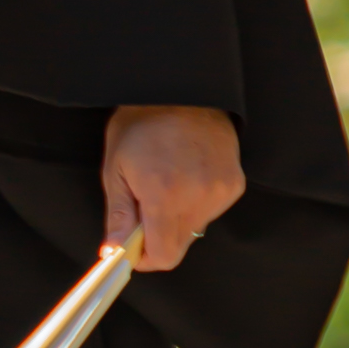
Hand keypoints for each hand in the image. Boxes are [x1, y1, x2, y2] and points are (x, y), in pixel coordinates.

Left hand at [102, 103, 243, 273]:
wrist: (181, 89)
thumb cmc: (141, 124)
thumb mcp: (116, 169)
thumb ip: (118, 216)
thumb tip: (113, 253)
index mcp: (165, 196)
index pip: (164, 256)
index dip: (146, 258)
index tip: (135, 246)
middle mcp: (199, 197)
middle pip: (179, 245)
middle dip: (158, 235)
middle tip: (146, 204)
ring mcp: (221, 191)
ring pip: (195, 229)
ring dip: (178, 218)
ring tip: (168, 181)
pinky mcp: (235, 184)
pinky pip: (211, 211)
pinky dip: (197, 203)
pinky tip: (187, 174)